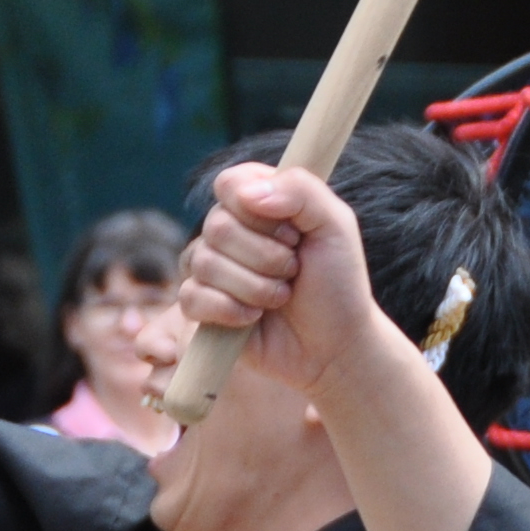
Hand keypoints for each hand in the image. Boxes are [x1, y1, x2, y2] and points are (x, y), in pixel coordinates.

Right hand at [177, 163, 386, 399]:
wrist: (334, 346)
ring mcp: (213, 268)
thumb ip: (301, 190)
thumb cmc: (338, 284)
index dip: (259, 209)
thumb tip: (247, 194)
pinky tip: (254, 318)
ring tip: (281, 297)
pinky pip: (192, 298)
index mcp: (258, 201)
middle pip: (217, 226)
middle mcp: (230, 230)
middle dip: (265, 256)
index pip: (230, 184)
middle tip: (293, 271)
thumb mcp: (336, 226)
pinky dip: (231, 310)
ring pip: (205, 264)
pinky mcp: (202, 306)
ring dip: (255, 287)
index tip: (295, 232)